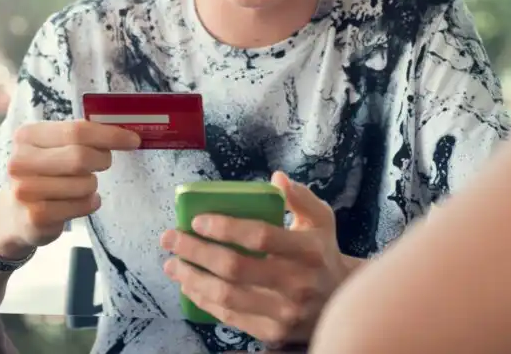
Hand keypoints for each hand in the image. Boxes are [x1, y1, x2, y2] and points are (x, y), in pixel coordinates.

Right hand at [0, 120, 140, 251]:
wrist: (13, 214)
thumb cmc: (44, 173)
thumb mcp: (53, 147)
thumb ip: (81, 136)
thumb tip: (126, 131)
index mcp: (27, 136)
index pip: (77, 130)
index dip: (110, 135)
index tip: (133, 140)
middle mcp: (20, 161)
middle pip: (81, 157)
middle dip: (102, 159)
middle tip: (104, 162)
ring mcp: (25, 191)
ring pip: (85, 184)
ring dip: (93, 185)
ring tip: (81, 186)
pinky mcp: (36, 216)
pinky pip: (82, 205)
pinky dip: (90, 203)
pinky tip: (79, 202)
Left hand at [161, 172, 349, 343]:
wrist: (340, 301)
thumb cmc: (321, 252)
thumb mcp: (321, 219)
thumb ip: (300, 197)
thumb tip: (276, 178)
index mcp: (307, 251)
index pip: (260, 236)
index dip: (225, 228)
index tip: (196, 220)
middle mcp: (297, 284)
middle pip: (235, 268)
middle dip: (195, 252)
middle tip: (169, 238)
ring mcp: (284, 313)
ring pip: (227, 297)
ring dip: (192, 279)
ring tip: (171, 264)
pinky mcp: (273, 333)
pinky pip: (230, 318)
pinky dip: (204, 301)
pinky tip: (189, 286)